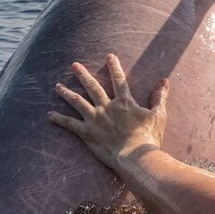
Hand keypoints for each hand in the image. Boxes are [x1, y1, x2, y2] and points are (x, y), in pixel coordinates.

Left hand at [48, 54, 168, 170]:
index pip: (119, 79)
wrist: (135, 157)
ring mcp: (95, 119)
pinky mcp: (87, 133)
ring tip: (57, 86)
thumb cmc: (148, 138)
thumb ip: (160, 97)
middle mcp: (107, 107)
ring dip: (66, 92)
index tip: (109, 56)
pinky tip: (50, 114)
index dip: (114, 67)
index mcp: (124, 102)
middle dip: (82, 74)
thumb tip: (165, 81)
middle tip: (74, 65)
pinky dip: (59, 119)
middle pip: (92, 86)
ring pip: (77, 101)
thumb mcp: (159, 115)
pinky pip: (70, 124)